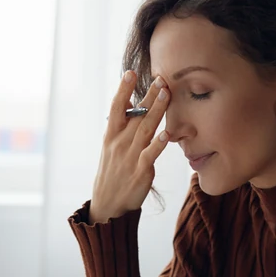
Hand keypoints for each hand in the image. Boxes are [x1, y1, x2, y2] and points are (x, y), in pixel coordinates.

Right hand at [89, 70, 171, 223]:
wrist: (108, 204)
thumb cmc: (113, 172)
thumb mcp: (112, 147)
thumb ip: (123, 127)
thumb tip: (133, 104)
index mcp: (111, 135)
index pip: (116, 108)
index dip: (123, 89)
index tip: (130, 72)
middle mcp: (119, 143)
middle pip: (136, 114)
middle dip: (148, 95)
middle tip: (160, 78)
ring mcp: (130, 156)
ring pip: (145, 129)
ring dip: (157, 110)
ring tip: (166, 94)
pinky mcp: (141, 171)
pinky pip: (150, 154)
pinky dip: (158, 143)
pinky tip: (167, 133)